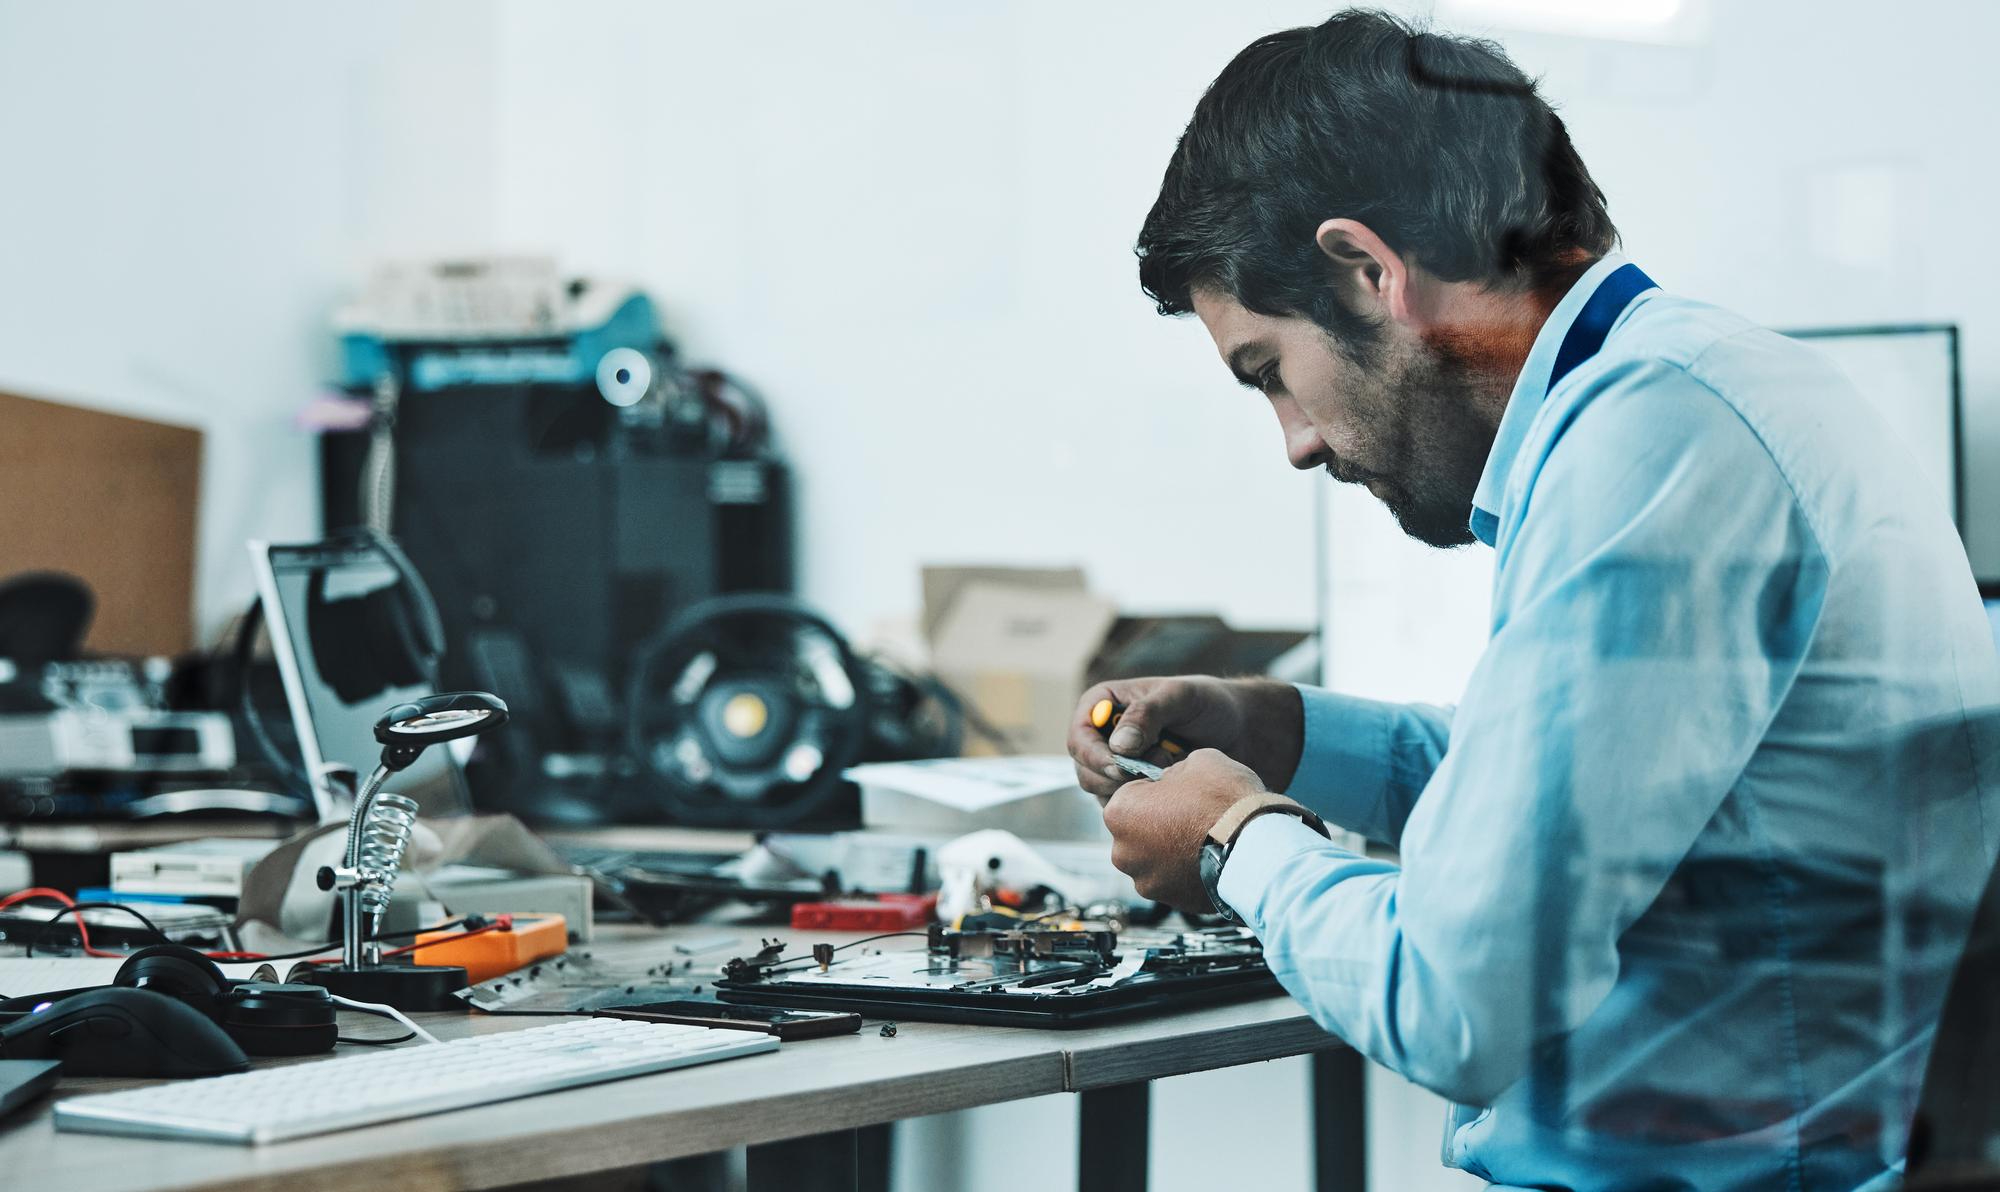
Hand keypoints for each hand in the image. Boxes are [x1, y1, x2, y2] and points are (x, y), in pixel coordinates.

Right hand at [1067, 676, 1303, 802]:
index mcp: (1104, 705)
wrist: (1242, 732)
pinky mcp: (1136, 792)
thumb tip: (1118, 746)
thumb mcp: (1181, 697)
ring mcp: (1119, 768)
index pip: (1079, 736)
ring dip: (1136, 790)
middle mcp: (1104, 738)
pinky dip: (1148, 805)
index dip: (1093, 755)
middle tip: (1156, 771)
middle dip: (1118, 776)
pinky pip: (1127, 809)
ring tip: (1173, 773)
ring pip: (1104, 794)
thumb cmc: (1210, 704)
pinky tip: (1175, 791)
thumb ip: (1148, 714)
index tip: (1120, 766)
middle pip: (1086, 770)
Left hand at [1103, 748, 1264, 912]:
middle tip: (1192, 815)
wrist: (1257, 848)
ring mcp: (1148, 882)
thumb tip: (1173, 779)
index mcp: (1120, 813)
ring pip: (1154, 860)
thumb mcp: (1197, 761)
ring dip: (1172, 851)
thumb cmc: (1224, 801)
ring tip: (1205, 839)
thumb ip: (1174, 771)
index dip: (1155, 790)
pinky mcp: (1172, 902)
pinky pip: (1175, 881)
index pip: (1130, 794)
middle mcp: (1124, 853)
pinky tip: (1211, 858)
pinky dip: (1187, 872)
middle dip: (1158, 824)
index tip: (1177, 792)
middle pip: (1137, 832)